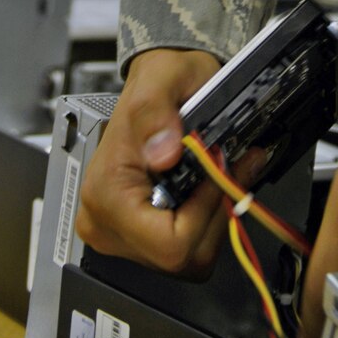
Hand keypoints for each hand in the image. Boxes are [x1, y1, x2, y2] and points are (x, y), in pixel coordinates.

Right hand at [76, 46, 232, 277]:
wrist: (158, 81)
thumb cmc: (160, 80)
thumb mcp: (164, 79)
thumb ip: (158, 113)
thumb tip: (164, 155)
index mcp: (105, 195)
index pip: (167, 244)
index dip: (205, 212)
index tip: (218, 174)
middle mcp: (104, 224)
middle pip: (179, 257)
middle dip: (215, 212)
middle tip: (232, 167)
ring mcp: (119, 234)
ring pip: (186, 259)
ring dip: (215, 216)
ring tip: (224, 173)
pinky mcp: (136, 234)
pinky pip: (183, 248)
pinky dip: (205, 219)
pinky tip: (211, 186)